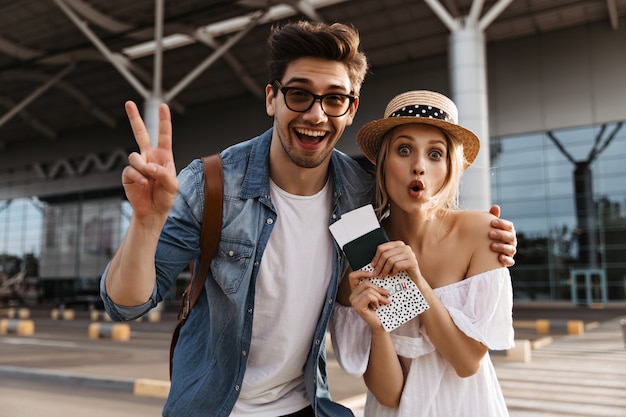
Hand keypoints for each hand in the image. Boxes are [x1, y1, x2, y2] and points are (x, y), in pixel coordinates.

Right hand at [122, 101, 177, 221]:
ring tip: (149, 179)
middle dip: (134, 118)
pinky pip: (130, 169)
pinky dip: (138, 177)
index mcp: (163, 156)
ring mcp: (138, 164)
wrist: (153, 212)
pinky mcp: (128, 174)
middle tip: (128, 102)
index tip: (163, 106)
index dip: (164, 121)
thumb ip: (163, 173)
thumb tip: (149, 166)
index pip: (164, 135)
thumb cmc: (165, 197)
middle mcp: (149, 157)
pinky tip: (143, 184)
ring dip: (143, 167)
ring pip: (135, 156)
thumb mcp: (172, 186)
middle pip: (140, 133)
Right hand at [347, 268, 388, 328]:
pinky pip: (368, 296)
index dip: (362, 272)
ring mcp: (353, 301)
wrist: (381, 324)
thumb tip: (380, 275)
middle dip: (378, 288)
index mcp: (356, 291)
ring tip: (384, 301)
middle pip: (365, 283)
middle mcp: (352, 295)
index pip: (353, 276)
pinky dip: (376, 300)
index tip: (373, 274)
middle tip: (387, 294)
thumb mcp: (377, 294)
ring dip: (379, 296)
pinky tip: (377, 306)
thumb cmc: (380, 310)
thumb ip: (374, 286)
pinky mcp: (357, 306)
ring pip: (368, 290)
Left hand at [370, 241, 418, 278]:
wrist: (415, 280)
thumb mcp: (392, 262)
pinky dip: (393, 271)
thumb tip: (372, 263)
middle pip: (385, 255)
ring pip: (390, 260)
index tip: (372, 265)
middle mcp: (404, 247)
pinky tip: (392, 275)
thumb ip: (385, 258)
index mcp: (398, 244)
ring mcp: (410, 254)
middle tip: (376, 273)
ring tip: (382, 276)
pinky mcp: (412, 262)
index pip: (382, 248)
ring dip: (384, 270)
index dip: (376, 257)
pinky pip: (397, 265)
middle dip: (379, 265)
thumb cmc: (402, 271)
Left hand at [488, 205, 516, 266]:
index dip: (502, 224)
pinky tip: (499, 257)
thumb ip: (492, 217)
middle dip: (501, 235)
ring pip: (511, 249)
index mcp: (508, 231)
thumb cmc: (488, 235)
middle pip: (511, 237)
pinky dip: (506, 260)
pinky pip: (510, 261)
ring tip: (491, 246)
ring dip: (502, 247)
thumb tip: (495, 206)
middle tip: (490, 234)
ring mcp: (510, 251)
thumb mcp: (489, 227)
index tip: (492, 222)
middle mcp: (511, 241)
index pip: (509, 226)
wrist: (485, 251)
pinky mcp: (508, 261)